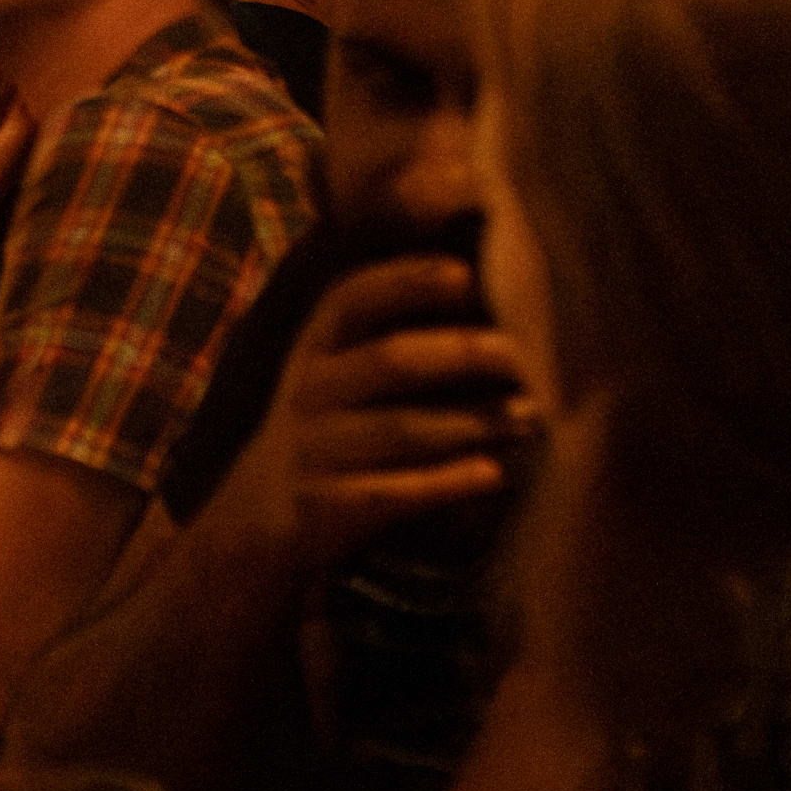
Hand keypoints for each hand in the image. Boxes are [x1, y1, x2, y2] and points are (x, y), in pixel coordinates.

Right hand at [199, 255, 527, 587]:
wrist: (259, 516)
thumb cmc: (330, 430)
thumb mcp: (336, 374)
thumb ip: (389, 338)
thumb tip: (486, 297)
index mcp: (315, 350)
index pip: (353, 298)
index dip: (407, 281)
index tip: (468, 275)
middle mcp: (309, 393)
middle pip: (390, 360)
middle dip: (462, 353)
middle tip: (525, 356)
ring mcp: (314, 452)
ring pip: (401, 430)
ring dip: (473, 421)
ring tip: (531, 418)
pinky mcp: (326, 507)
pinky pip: (395, 493)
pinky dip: (448, 482)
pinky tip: (494, 474)